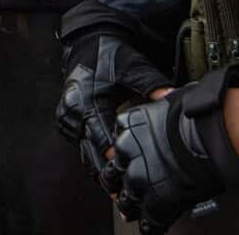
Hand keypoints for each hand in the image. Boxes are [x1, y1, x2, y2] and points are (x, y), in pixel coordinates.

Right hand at [56, 1, 173, 181]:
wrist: (88, 41)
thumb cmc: (111, 55)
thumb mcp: (134, 67)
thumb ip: (152, 85)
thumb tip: (172, 97)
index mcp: (88, 100)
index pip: (102, 138)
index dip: (117, 157)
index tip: (131, 172)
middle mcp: (73, 111)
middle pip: (90, 153)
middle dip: (107, 174)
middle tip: (123, 196)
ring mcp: (67, 117)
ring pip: (83, 153)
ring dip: (99, 168)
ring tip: (117, 192)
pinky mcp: (65, 120)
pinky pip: (79, 145)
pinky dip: (92, 156)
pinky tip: (108, 171)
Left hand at [102, 67, 238, 233]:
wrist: (215, 133)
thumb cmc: (200, 114)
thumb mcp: (171, 102)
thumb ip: (161, 109)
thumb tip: (166, 102)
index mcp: (130, 126)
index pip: (117, 144)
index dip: (124, 156)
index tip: (128, 161)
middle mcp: (129, 152)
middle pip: (115, 173)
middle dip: (120, 182)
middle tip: (125, 189)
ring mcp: (140, 177)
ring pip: (127, 199)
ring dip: (132, 205)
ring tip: (136, 211)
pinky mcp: (157, 200)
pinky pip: (149, 220)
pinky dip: (152, 225)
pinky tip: (154, 227)